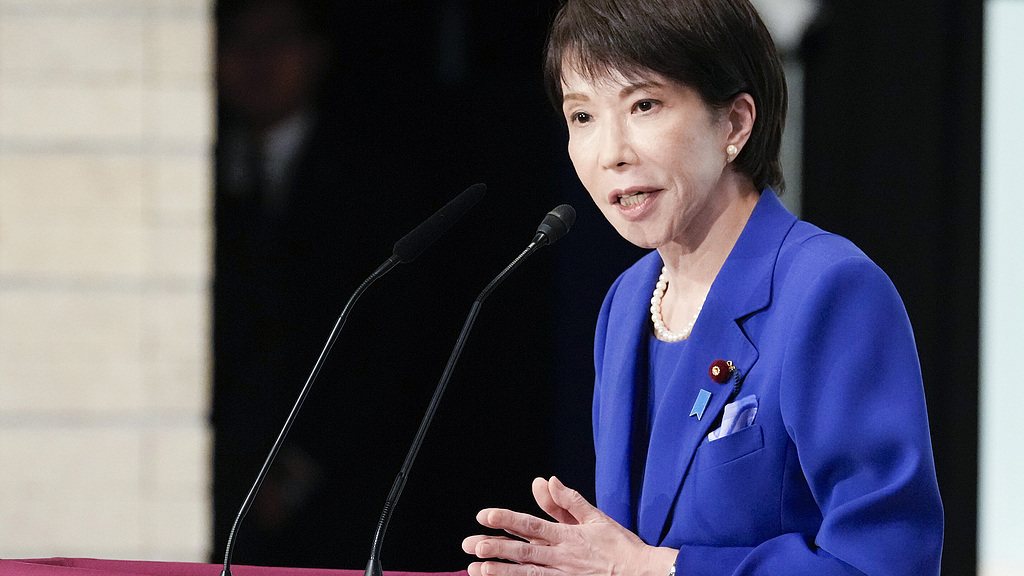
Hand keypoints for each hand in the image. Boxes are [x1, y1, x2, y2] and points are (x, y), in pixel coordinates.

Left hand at [463, 476, 676, 575]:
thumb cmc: (619, 545)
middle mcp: (562, 556)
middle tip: (470, 546)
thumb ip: (568, 500)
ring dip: (501, 573)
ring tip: (477, 570)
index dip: (506, 520)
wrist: (642, 573)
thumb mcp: (596, 517)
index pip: (531, 525)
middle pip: (523, 552)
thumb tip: (547, 480)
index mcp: (567, 535)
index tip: (484, 515)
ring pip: (527, 574)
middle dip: (495, 548)